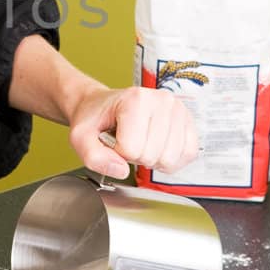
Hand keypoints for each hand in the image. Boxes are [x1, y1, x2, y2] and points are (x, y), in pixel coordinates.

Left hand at [67, 84, 198, 178]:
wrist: (104, 106)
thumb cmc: (95, 119)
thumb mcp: (80, 136)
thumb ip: (92, 156)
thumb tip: (120, 169)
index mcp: (135, 99)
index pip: (131, 149)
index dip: (118, 153)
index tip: (114, 139)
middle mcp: (162, 100)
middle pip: (152, 156)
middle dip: (135, 157)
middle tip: (127, 141)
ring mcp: (178, 110)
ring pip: (170, 159)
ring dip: (153, 159)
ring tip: (142, 142)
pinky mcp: (189, 122)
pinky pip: (188, 155)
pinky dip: (170, 160)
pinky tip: (157, 148)